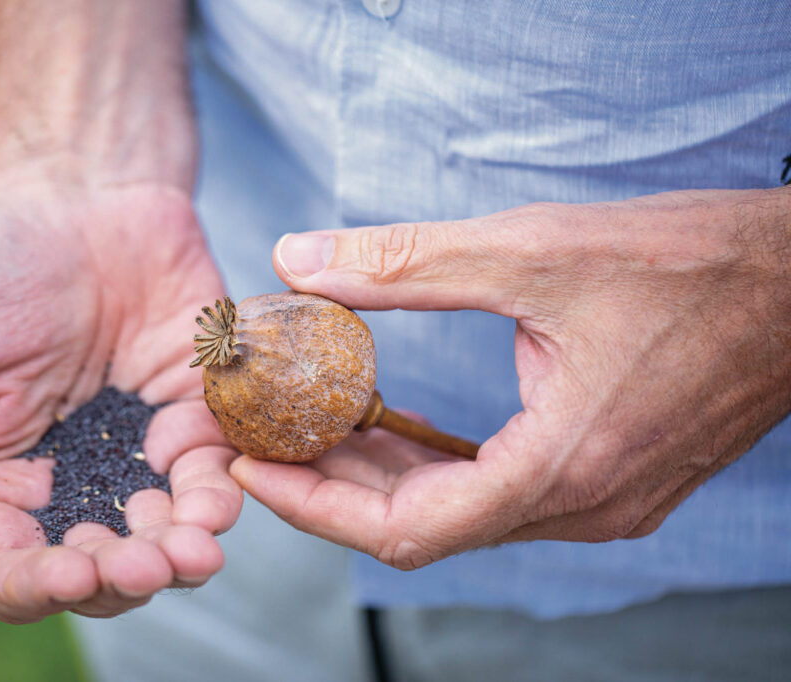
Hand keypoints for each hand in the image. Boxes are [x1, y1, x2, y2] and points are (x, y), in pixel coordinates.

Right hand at [0, 182, 241, 621]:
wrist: (76, 196)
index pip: (16, 569)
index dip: (42, 585)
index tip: (68, 570)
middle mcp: (75, 484)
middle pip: (101, 568)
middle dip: (123, 577)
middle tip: (141, 564)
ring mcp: (141, 454)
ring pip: (166, 536)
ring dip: (180, 554)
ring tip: (191, 548)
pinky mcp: (199, 416)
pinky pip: (214, 473)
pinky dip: (219, 497)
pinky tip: (216, 500)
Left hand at [231, 187, 790, 568]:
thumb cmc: (690, 263)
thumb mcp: (532, 251)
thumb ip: (405, 264)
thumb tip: (298, 260)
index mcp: (563, 468)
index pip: (406, 529)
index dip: (318, 507)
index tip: (256, 466)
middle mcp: (586, 504)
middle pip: (427, 529)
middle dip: (339, 488)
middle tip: (273, 440)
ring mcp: (608, 500)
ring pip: (466, 514)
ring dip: (388, 478)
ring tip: (322, 428)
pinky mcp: (618, 477)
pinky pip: (505, 494)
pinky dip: (443, 468)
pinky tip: (404, 427)